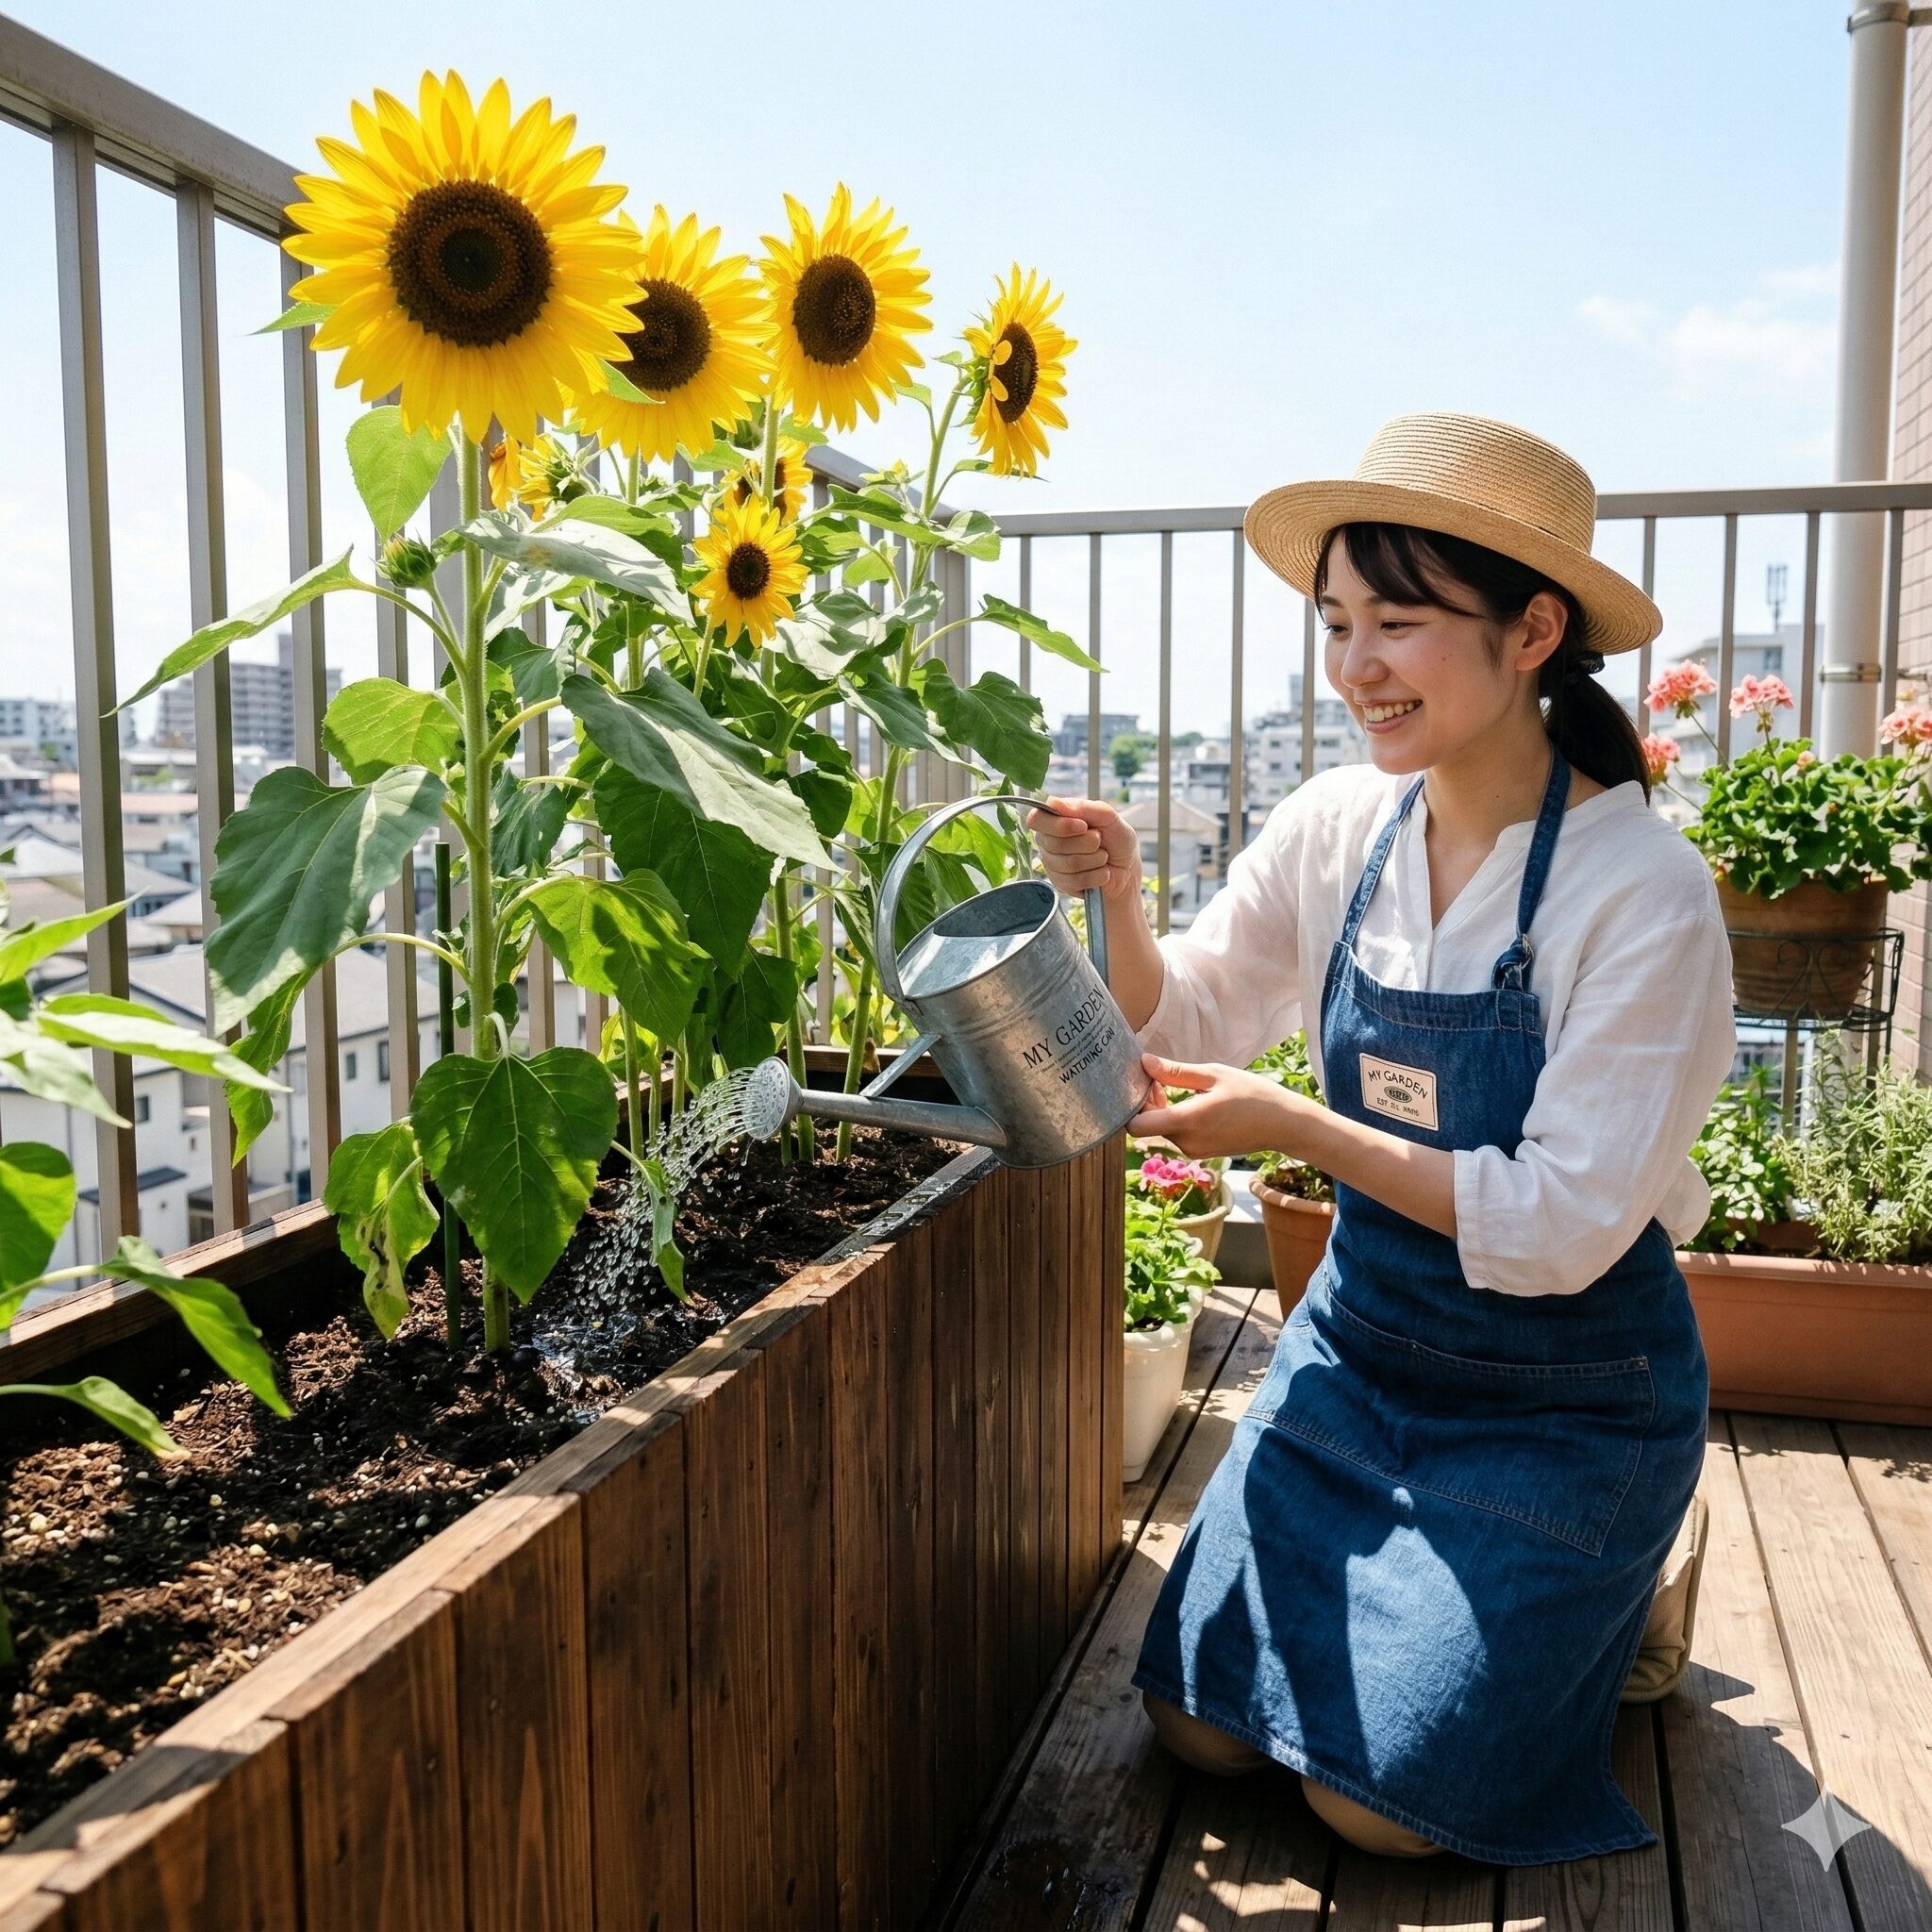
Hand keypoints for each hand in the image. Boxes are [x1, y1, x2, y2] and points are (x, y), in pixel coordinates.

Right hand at [1027, 797, 1142, 905]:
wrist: (1128, 867)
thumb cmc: (1116, 838)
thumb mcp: (1109, 817)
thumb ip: (1085, 808)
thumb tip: (1055, 803)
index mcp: (1055, 819)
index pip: (1037, 819)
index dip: (1059, 825)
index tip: (1083, 826)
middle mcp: (1048, 841)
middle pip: (1056, 844)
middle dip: (1088, 843)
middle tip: (1099, 841)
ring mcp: (1052, 864)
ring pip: (1069, 864)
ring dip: (1096, 859)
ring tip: (1102, 856)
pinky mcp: (1061, 884)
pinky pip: (1076, 881)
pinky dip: (1097, 875)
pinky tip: (1101, 871)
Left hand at [1130, 1053, 1316, 1161]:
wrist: (1284, 1125)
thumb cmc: (1253, 1094)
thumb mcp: (1215, 1075)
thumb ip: (1176, 1072)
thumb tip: (1144, 1062)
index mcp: (1189, 1121)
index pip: (1136, 1126)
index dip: (1133, 1104)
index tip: (1145, 1082)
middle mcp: (1187, 1142)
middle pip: (1146, 1126)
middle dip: (1147, 1102)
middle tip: (1161, 1077)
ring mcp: (1193, 1151)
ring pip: (1160, 1130)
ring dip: (1161, 1110)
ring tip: (1177, 1087)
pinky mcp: (1200, 1153)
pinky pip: (1175, 1135)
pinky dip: (1174, 1119)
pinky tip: (1191, 1101)